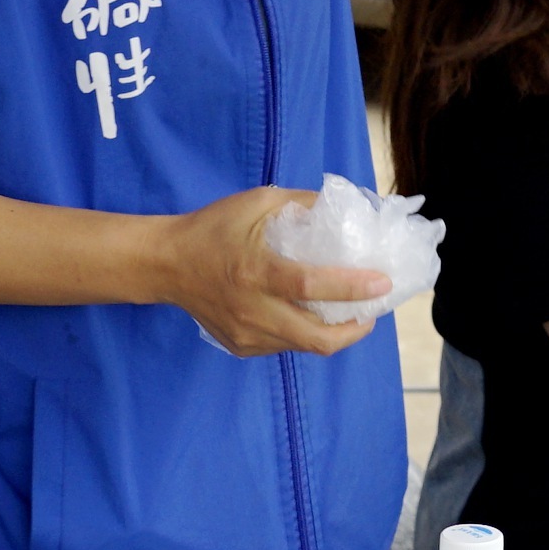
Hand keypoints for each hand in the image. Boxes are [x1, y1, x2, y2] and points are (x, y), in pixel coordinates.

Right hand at [158, 186, 388, 359]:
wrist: (167, 264)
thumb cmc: (213, 228)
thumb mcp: (256, 202)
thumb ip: (301, 203)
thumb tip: (346, 207)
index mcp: (256, 271)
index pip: (310, 286)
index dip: (351, 288)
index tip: (382, 282)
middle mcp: (252, 310)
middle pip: (315, 338)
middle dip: (355, 330)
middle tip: (373, 310)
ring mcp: (245, 334)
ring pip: (304, 346)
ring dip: (335, 334)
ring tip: (353, 314)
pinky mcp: (240, 346)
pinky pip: (284, 347)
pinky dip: (307, 335)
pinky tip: (316, 317)